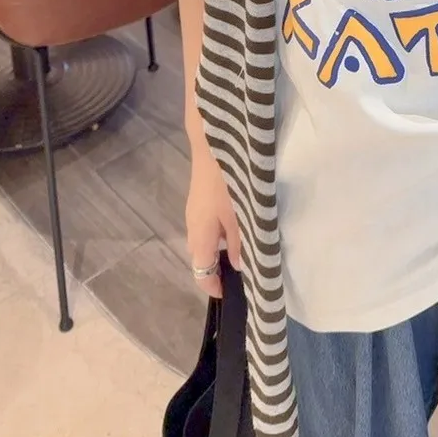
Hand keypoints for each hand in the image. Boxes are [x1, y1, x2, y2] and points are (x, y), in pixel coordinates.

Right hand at [186, 138, 241, 299]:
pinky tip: (238, 223)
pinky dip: (220, 232)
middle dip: (219, 269)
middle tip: (245, 271)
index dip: (215, 288)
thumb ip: (241, 243)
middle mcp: (192, 227)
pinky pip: (208, 225)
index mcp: (200, 237)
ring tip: (245, 248)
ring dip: (220, 248)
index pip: (201, 274)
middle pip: (202, 257)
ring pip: (205, 239)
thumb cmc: (228, 182)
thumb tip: (240, 266)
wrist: (213, 142)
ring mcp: (194, 211)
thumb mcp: (240, 215)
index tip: (233, 294)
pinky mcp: (199, 198)